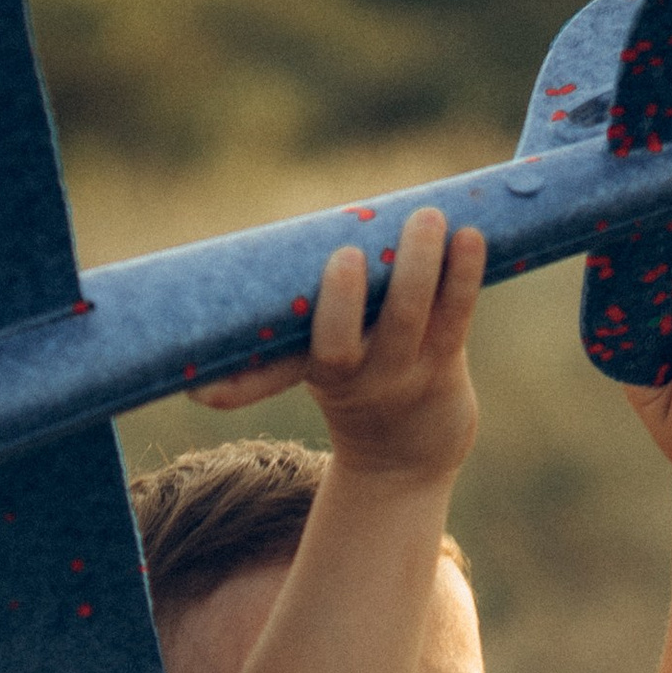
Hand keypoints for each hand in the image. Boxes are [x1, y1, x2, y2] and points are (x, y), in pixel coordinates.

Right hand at [192, 205, 484, 483]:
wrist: (407, 455)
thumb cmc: (355, 381)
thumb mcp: (318, 359)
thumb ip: (305, 310)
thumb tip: (282, 230)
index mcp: (308, 369)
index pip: (264, 375)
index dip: (235, 384)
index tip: (202, 388)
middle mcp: (350, 376)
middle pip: (338, 345)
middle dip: (339, 302)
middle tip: (345, 255)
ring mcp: (398, 372)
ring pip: (404, 319)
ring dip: (415, 267)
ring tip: (424, 218)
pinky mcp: (444, 363)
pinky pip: (454, 317)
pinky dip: (461, 276)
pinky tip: (469, 239)